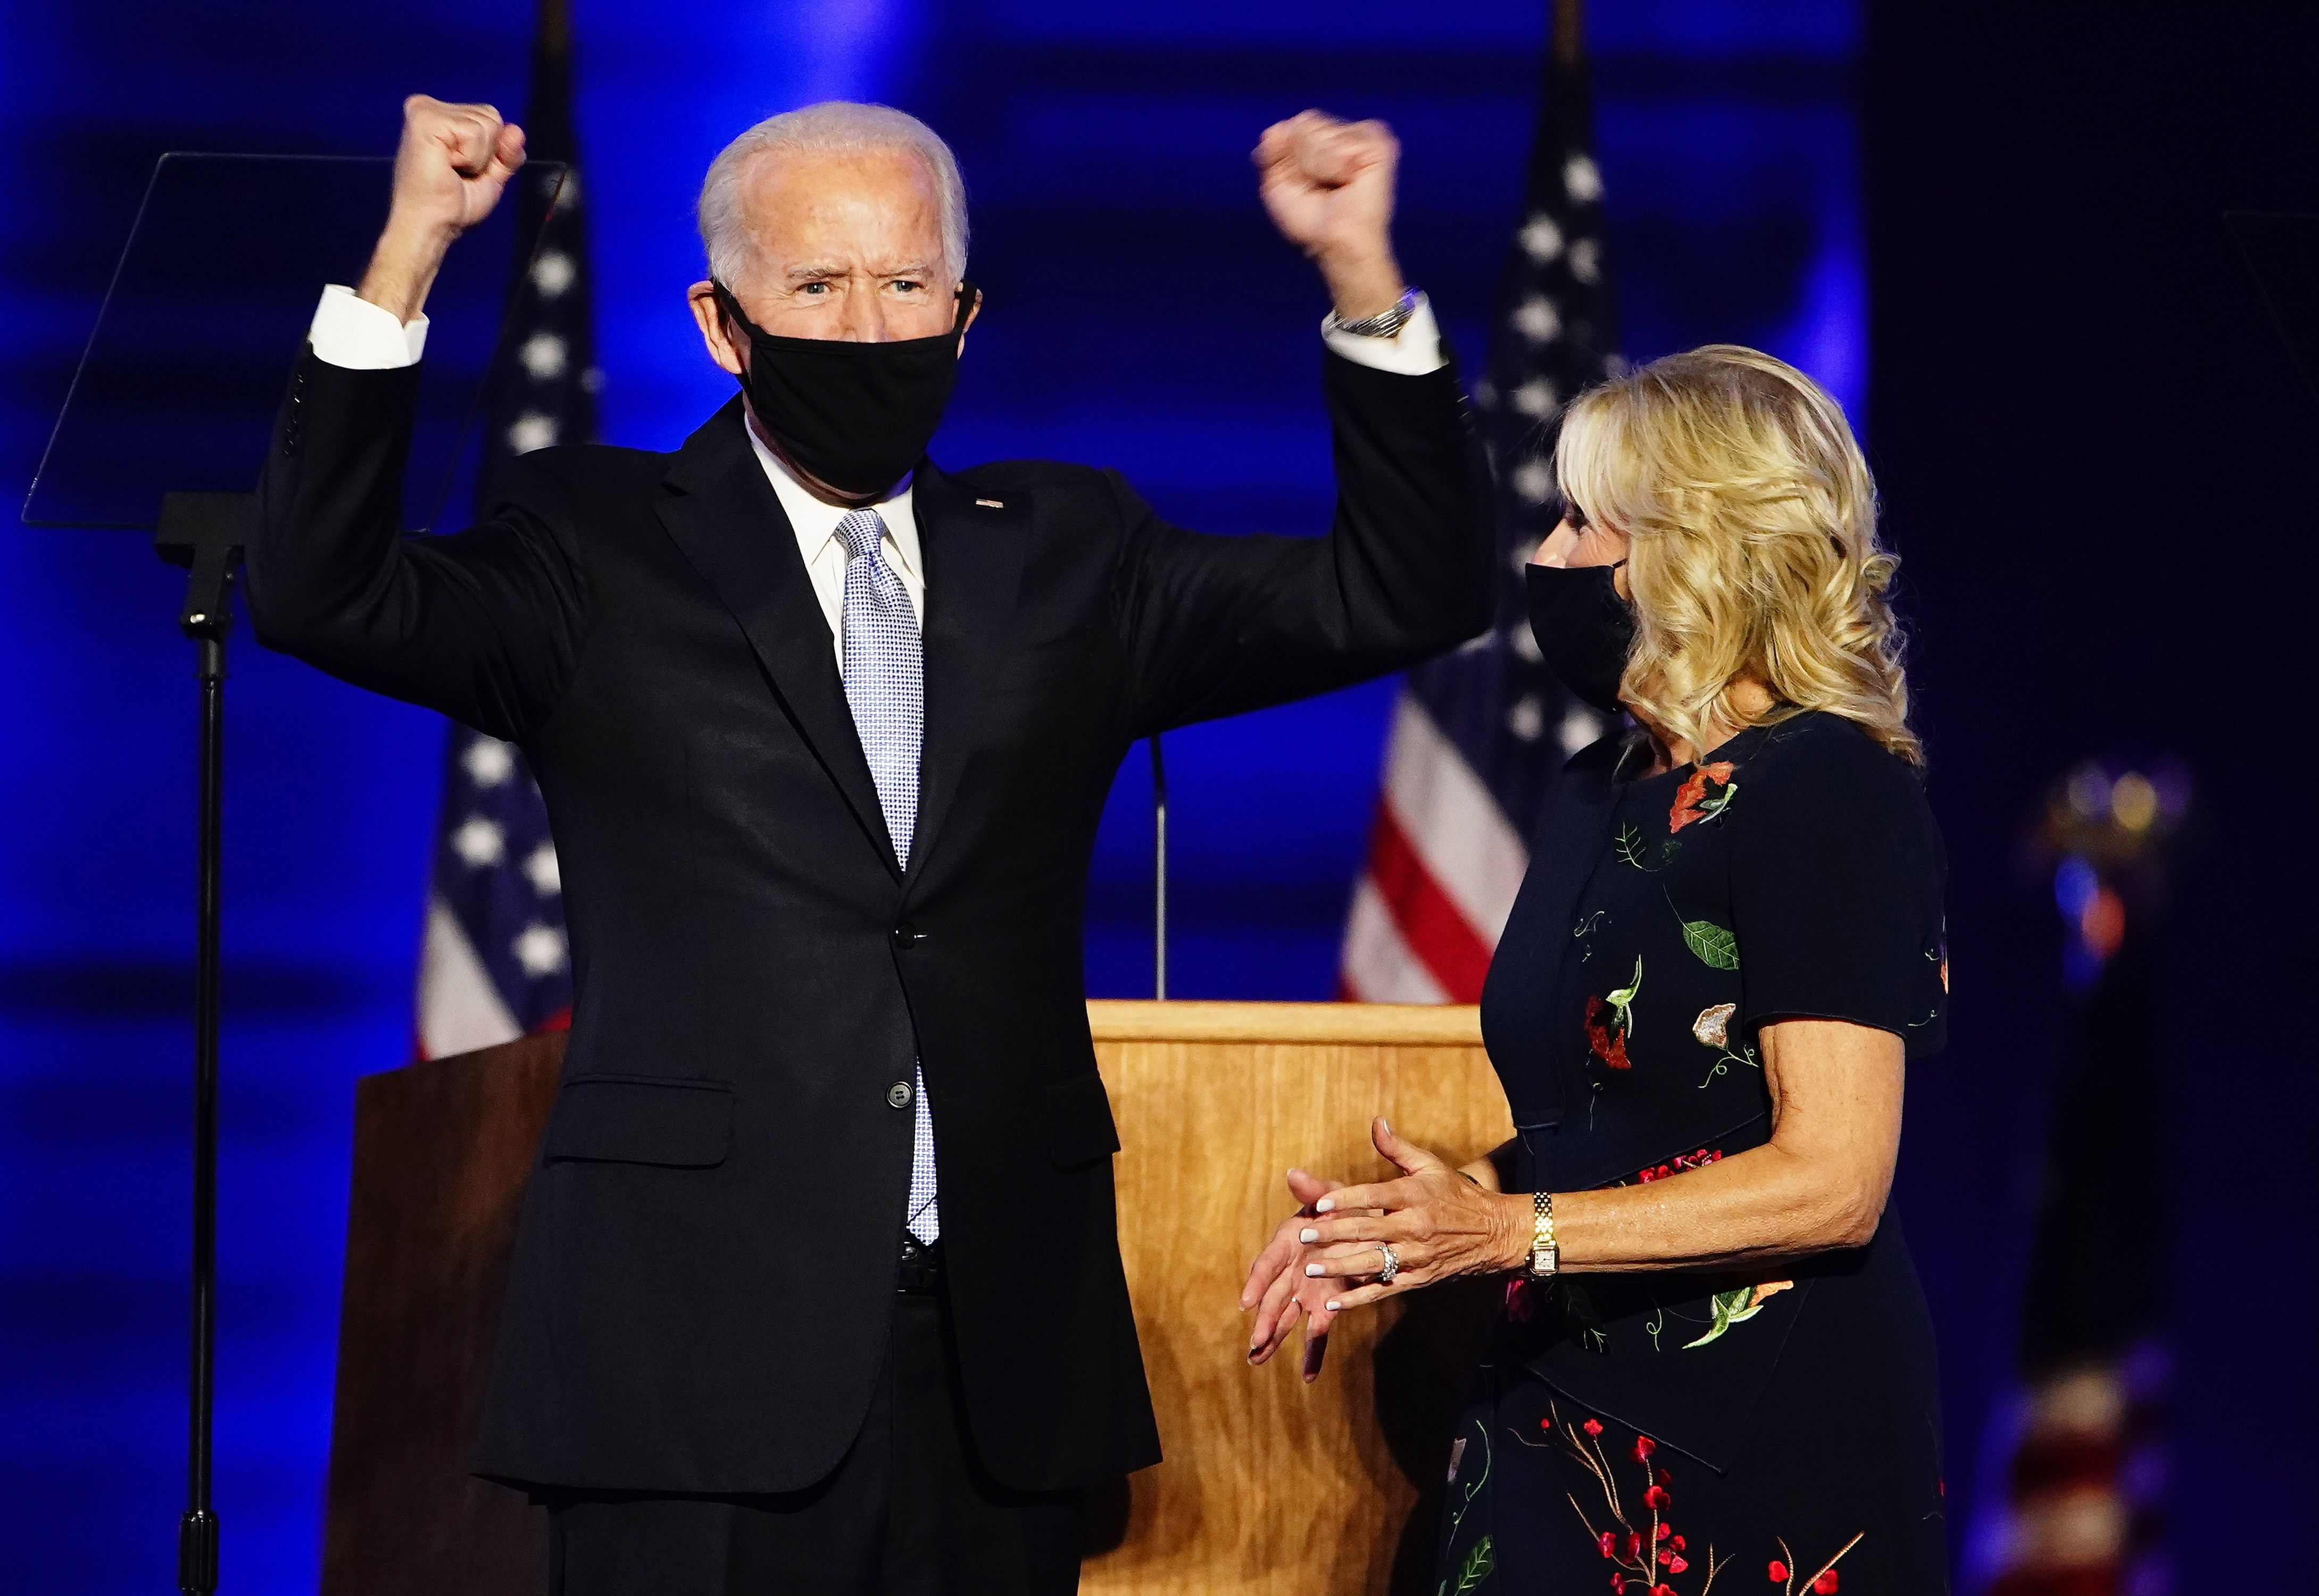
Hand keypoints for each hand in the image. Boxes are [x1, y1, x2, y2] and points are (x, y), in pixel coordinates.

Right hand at [357, 95, 526, 321]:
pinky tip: (447, 171)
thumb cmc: (450, 210)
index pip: (491, 118)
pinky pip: (478, 133)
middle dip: (489, 156)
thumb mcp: (488, 179)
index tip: (464, 175)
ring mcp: (422, 111)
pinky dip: (473, 159)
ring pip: (489, 123)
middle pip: (493, 116)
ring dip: (480, 160)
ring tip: (452, 177)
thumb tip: (517, 130)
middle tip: (459, 179)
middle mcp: (424, 107)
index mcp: (434, 117)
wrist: (427, 230)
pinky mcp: (424, 120)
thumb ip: (505, 154)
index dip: (493, 152)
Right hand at [1240, 1167, 1371, 1380]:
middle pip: (1274, 1298)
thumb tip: (1295, 1174)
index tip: (1247, 1301)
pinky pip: (1317, 1333)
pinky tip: (1308, 1376)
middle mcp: (1292, 1271)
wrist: (1367, 1224)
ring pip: (1286, 1318)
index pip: (1268, 1264)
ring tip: (1257, 1359)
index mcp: (1288, 1244)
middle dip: (1264, 1320)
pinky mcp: (1325, 1306)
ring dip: (1274, 1338)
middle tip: (1255, 1342)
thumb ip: (1314, 1190)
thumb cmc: (1343, 1206)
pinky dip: (1312, 1353)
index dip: (1257, 1282)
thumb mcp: (1332, 1195)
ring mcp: (1307, 1291)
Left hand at [1252, 111, 1406, 320]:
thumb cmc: (1310, 221)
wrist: (1334, 241)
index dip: (1288, 157)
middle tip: (1319, 187)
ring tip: (1335, 187)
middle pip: (1305, 122)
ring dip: (1316, 167)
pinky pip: (1339, 143)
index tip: (1301, 184)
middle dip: (1301, 161)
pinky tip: (1349, 181)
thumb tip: (1274, 130)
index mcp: (1326, 138)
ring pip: (1319, 132)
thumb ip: (1270, 153)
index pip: (1294, 125)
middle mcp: (1347, 132)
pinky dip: (1334, 167)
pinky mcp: (1378, 145)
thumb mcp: (1277, 185)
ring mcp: (1365, 135)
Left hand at [1297, 1118, 1528, 1316]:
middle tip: (1303, 1234)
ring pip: (1373, 1262)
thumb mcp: (1430, 1165)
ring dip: (1340, 1267)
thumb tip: (1376, 1122)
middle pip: (1368, 1230)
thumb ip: (1398, 1148)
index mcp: (1414, 1195)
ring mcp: (1416, 1255)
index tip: (1320, 1203)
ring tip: (1311, 1269)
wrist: (1493, 1232)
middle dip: (1333, 1233)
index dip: (1346, 1199)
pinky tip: (1335, 1304)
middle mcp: (1414, 1226)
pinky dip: (1360, 1297)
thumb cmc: (1456, 1194)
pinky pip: (1385, 1289)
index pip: (1374, 1196)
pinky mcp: (1418, 1278)